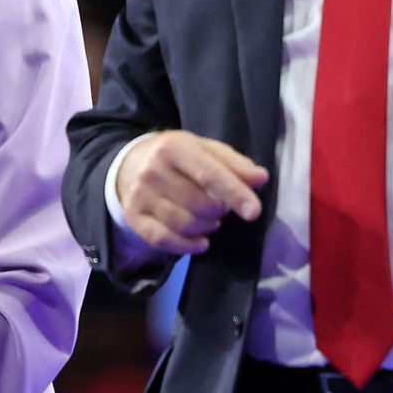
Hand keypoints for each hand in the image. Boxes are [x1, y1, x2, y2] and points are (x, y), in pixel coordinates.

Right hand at [116, 131, 267, 254]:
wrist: (131, 162)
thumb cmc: (179, 157)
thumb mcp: (206, 150)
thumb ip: (235, 164)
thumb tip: (261, 178)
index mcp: (175, 147)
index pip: (210, 174)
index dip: (234, 194)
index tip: (254, 212)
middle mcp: (153, 170)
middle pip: (200, 204)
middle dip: (220, 210)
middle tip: (220, 205)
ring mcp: (140, 195)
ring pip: (185, 224)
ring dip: (207, 227)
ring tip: (210, 219)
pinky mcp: (134, 217)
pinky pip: (164, 240)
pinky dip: (187, 246)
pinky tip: (200, 241)